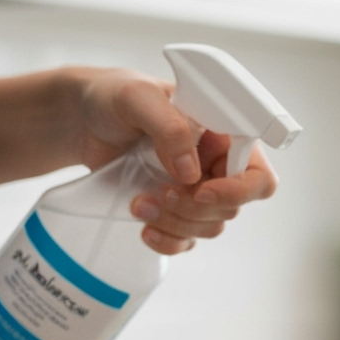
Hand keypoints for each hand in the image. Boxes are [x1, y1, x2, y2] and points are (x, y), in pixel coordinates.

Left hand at [77, 69, 277, 254]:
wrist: (82, 121)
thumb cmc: (114, 97)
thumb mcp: (138, 98)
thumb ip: (169, 127)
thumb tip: (191, 172)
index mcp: (224, 134)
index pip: (257, 175)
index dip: (238, 190)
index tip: (201, 190)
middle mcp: (217, 166)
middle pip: (231, 208)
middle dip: (193, 208)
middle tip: (160, 193)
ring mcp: (198, 191)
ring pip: (208, 227)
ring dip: (175, 223)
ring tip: (138, 204)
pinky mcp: (176, 211)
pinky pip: (186, 240)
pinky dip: (168, 242)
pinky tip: (146, 230)